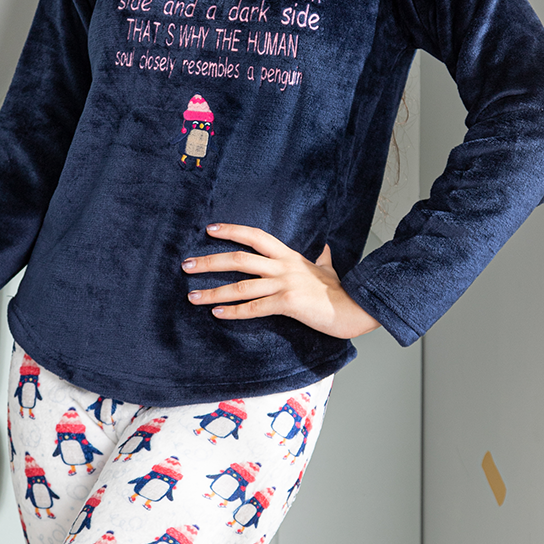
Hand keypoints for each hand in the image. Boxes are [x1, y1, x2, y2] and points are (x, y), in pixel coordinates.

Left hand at [181, 223, 380, 339]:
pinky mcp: (288, 304)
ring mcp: (285, 284)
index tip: (210, 229)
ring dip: (213, 292)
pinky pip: (254, 308)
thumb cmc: (341, 291)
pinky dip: (233, 312)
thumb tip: (326, 248)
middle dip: (210, 261)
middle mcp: (283, 267)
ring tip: (192, 296)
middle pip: (239, 259)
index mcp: (289, 256)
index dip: (232, 230)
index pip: (256, 236)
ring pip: (241, 286)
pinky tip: (217, 313)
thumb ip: (323, 258)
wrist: (355, 308)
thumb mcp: (329, 269)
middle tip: (187, 265)